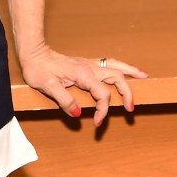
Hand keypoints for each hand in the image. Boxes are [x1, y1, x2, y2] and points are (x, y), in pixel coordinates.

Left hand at [19, 43, 147, 126]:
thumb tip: (77, 113)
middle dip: (126, 93)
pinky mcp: (85, 63)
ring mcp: (88, 63)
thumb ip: (64, 99)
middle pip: (116, 78)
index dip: (102, 110)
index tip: (96, 122)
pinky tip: (125, 69)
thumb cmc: (38, 69)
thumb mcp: (47, 87)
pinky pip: (108, 63)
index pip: (102, 95)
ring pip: (115, 66)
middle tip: (130, 108)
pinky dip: (120, 66)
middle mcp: (89, 67)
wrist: (32, 53)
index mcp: (82, 74)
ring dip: (130, 72)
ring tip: (144, 76)